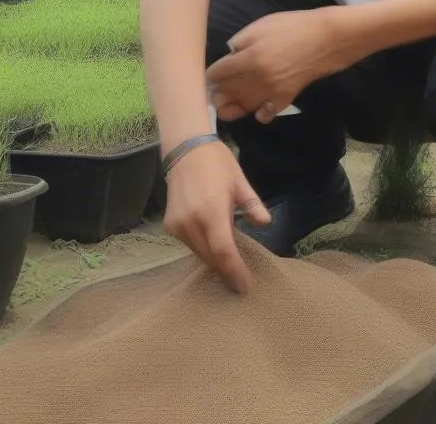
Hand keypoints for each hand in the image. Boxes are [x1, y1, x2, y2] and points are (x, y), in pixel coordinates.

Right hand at [162, 140, 270, 293]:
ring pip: (199, 253)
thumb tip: (265, 223)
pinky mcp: (170, 225)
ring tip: (230, 263)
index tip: (245, 286)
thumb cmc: (217, 163)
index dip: (235, 271)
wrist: (184, 149)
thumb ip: (252, 205)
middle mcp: (191, 222)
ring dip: (214, 259)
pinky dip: (202, 248)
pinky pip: (189, 244)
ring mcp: (178, 225)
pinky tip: (212, 245)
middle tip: (242, 279)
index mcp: (212, 212)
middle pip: (210, 257)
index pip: (224, 251)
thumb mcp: (239, 181)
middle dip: (226, 270)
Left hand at [206, 6, 360, 123]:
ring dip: (232, 106)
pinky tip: (256, 107)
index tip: (209, 75)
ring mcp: (271, 92)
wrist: (325, 39)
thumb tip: (229, 56)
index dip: (210, 75)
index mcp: (249, 58)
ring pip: (242, 107)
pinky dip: (257, 114)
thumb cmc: (292, 27)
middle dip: (216, 92)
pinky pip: (265, 115)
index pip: (217, 74)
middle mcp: (257, 79)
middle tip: (214, 90)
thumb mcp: (261, 25)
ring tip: (227, 102)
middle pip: (226, 93)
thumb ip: (240, 41)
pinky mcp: (285, 99)